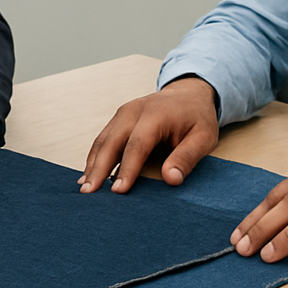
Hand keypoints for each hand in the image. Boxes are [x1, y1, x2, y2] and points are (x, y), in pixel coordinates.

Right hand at [80, 76, 219, 193]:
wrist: (188, 94)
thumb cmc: (197, 118)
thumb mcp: (203, 138)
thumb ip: (187, 158)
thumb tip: (171, 179)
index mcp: (156, 114)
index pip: (137, 144)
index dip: (127, 169)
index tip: (118, 190)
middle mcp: (134, 111)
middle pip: (112, 142)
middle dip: (99, 168)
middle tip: (88, 193)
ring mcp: (123, 114)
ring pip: (103, 141)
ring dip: (92, 164)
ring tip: (84, 188)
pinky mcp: (118, 120)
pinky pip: (103, 139)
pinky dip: (94, 157)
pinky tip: (88, 175)